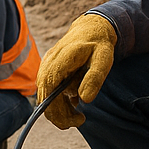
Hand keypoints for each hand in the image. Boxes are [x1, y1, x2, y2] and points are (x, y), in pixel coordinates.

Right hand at [36, 14, 116, 128]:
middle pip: (44, 98)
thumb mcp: (104, 59)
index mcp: (59, 61)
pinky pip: (47, 92)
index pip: (49, 91)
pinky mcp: (47, 71)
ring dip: (59, 110)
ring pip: (44, 97)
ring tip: (79, 113)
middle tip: (81, 119)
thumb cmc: (98, 44)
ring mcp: (45, 68)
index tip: (79, 119)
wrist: (90, 29)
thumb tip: (85, 100)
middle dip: (60, 115)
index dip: (59, 110)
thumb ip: (94, 78)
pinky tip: (73, 101)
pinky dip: (58, 101)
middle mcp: (47, 65)